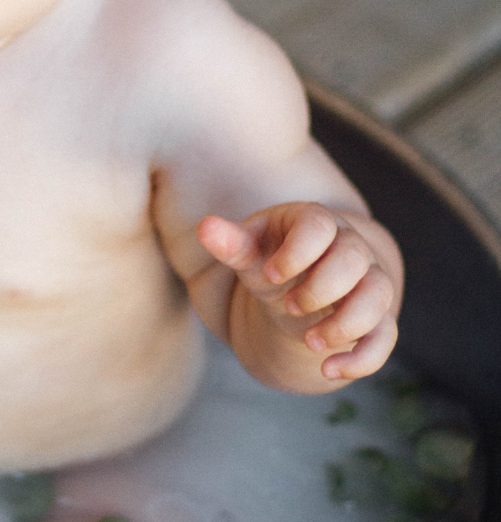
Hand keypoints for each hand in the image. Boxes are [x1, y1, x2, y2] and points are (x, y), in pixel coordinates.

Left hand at [197, 202, 396, 381]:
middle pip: (353, 260)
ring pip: (378, 297)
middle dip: (320, 288)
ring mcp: (369, 281)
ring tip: (310, 342)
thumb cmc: (272, 257)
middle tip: (289, 305)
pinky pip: (386, 337)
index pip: (318, 225)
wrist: (301, 282)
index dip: (296, 253)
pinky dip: (363, 358)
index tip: (270, 275)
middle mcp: (350, 246)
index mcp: (315, 221)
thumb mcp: (251, 249)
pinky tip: (329, 370)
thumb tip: (204, 228)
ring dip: (345, 324)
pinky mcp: (378, 318)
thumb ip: (230, 242)